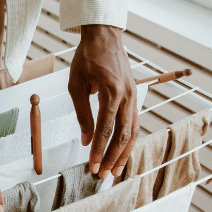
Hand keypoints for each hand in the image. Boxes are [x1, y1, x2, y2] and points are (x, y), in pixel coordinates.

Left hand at [68, 25, 139, 178]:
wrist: (105, 36)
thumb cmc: (86, 58)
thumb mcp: (76, 85)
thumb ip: (82, 114)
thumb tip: (86, 141)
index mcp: (112, 92)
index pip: (106, 129)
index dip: (99, 150)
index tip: (93, 166)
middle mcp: (127, 96)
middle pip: (123, 135)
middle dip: (113, 158)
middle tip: (104, 175)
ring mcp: (134, 96)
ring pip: (133, 132)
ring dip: (124, 153)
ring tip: (116, 171)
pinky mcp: (135, 96)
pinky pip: (135, 123)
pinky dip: (129, 140)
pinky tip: (122, 153)